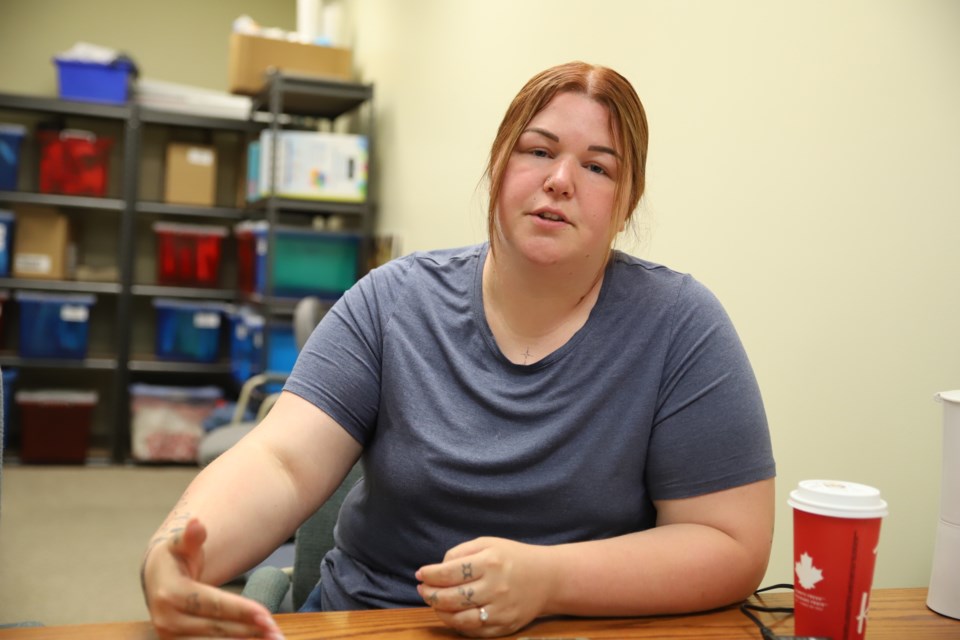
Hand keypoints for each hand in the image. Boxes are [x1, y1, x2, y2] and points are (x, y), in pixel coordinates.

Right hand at [142, 517, 283, 638]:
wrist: (157, 580)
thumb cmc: (176, 558)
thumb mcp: (182, 544)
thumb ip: (191, 537)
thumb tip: (196, 523)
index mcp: (170, 593)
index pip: (212, 604)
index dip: (240, 610)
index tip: (266, 615)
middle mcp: (167, 620)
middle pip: (216, 628)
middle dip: (249, 630)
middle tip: (277, 633)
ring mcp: (169, 636)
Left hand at [416, 537, 552, 637]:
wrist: (548, 578)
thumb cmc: (513, 558)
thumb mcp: (488, 543)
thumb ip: (460, 552)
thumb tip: (437, 568)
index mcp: (490, 562)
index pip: (449, 572)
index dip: (429, 575)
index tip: (420, 574)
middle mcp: (495, 587)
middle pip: (451, 597)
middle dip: (430, 595)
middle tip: (422, 590)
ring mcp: (500, 609)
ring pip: (459, 618)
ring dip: (440, 612)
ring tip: (433, 603)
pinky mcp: (505, 626)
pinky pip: (474, 631)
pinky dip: (457, 625)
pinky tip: (451, 614)